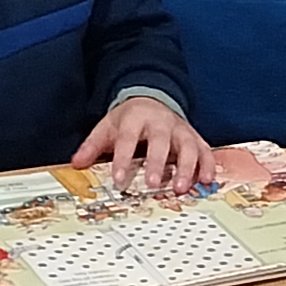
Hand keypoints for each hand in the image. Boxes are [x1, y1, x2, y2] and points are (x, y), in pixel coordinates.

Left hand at [86, 95, 212, 197]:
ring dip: (186, 168)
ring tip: (181, 188)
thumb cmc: (129, 119)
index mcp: (136, 118)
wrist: (153, 97)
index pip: (128, 138)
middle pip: (161, 141)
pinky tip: (207, 181)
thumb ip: (92, 145)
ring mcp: (181, 129)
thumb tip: (76, 163)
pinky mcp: (194, 137)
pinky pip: (204, 150)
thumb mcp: (107, 126)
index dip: (123, 158)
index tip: (119, 179)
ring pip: (187, 146)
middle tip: (152, 184)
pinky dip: (208, 165)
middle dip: (157, 163)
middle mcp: (161, 122)